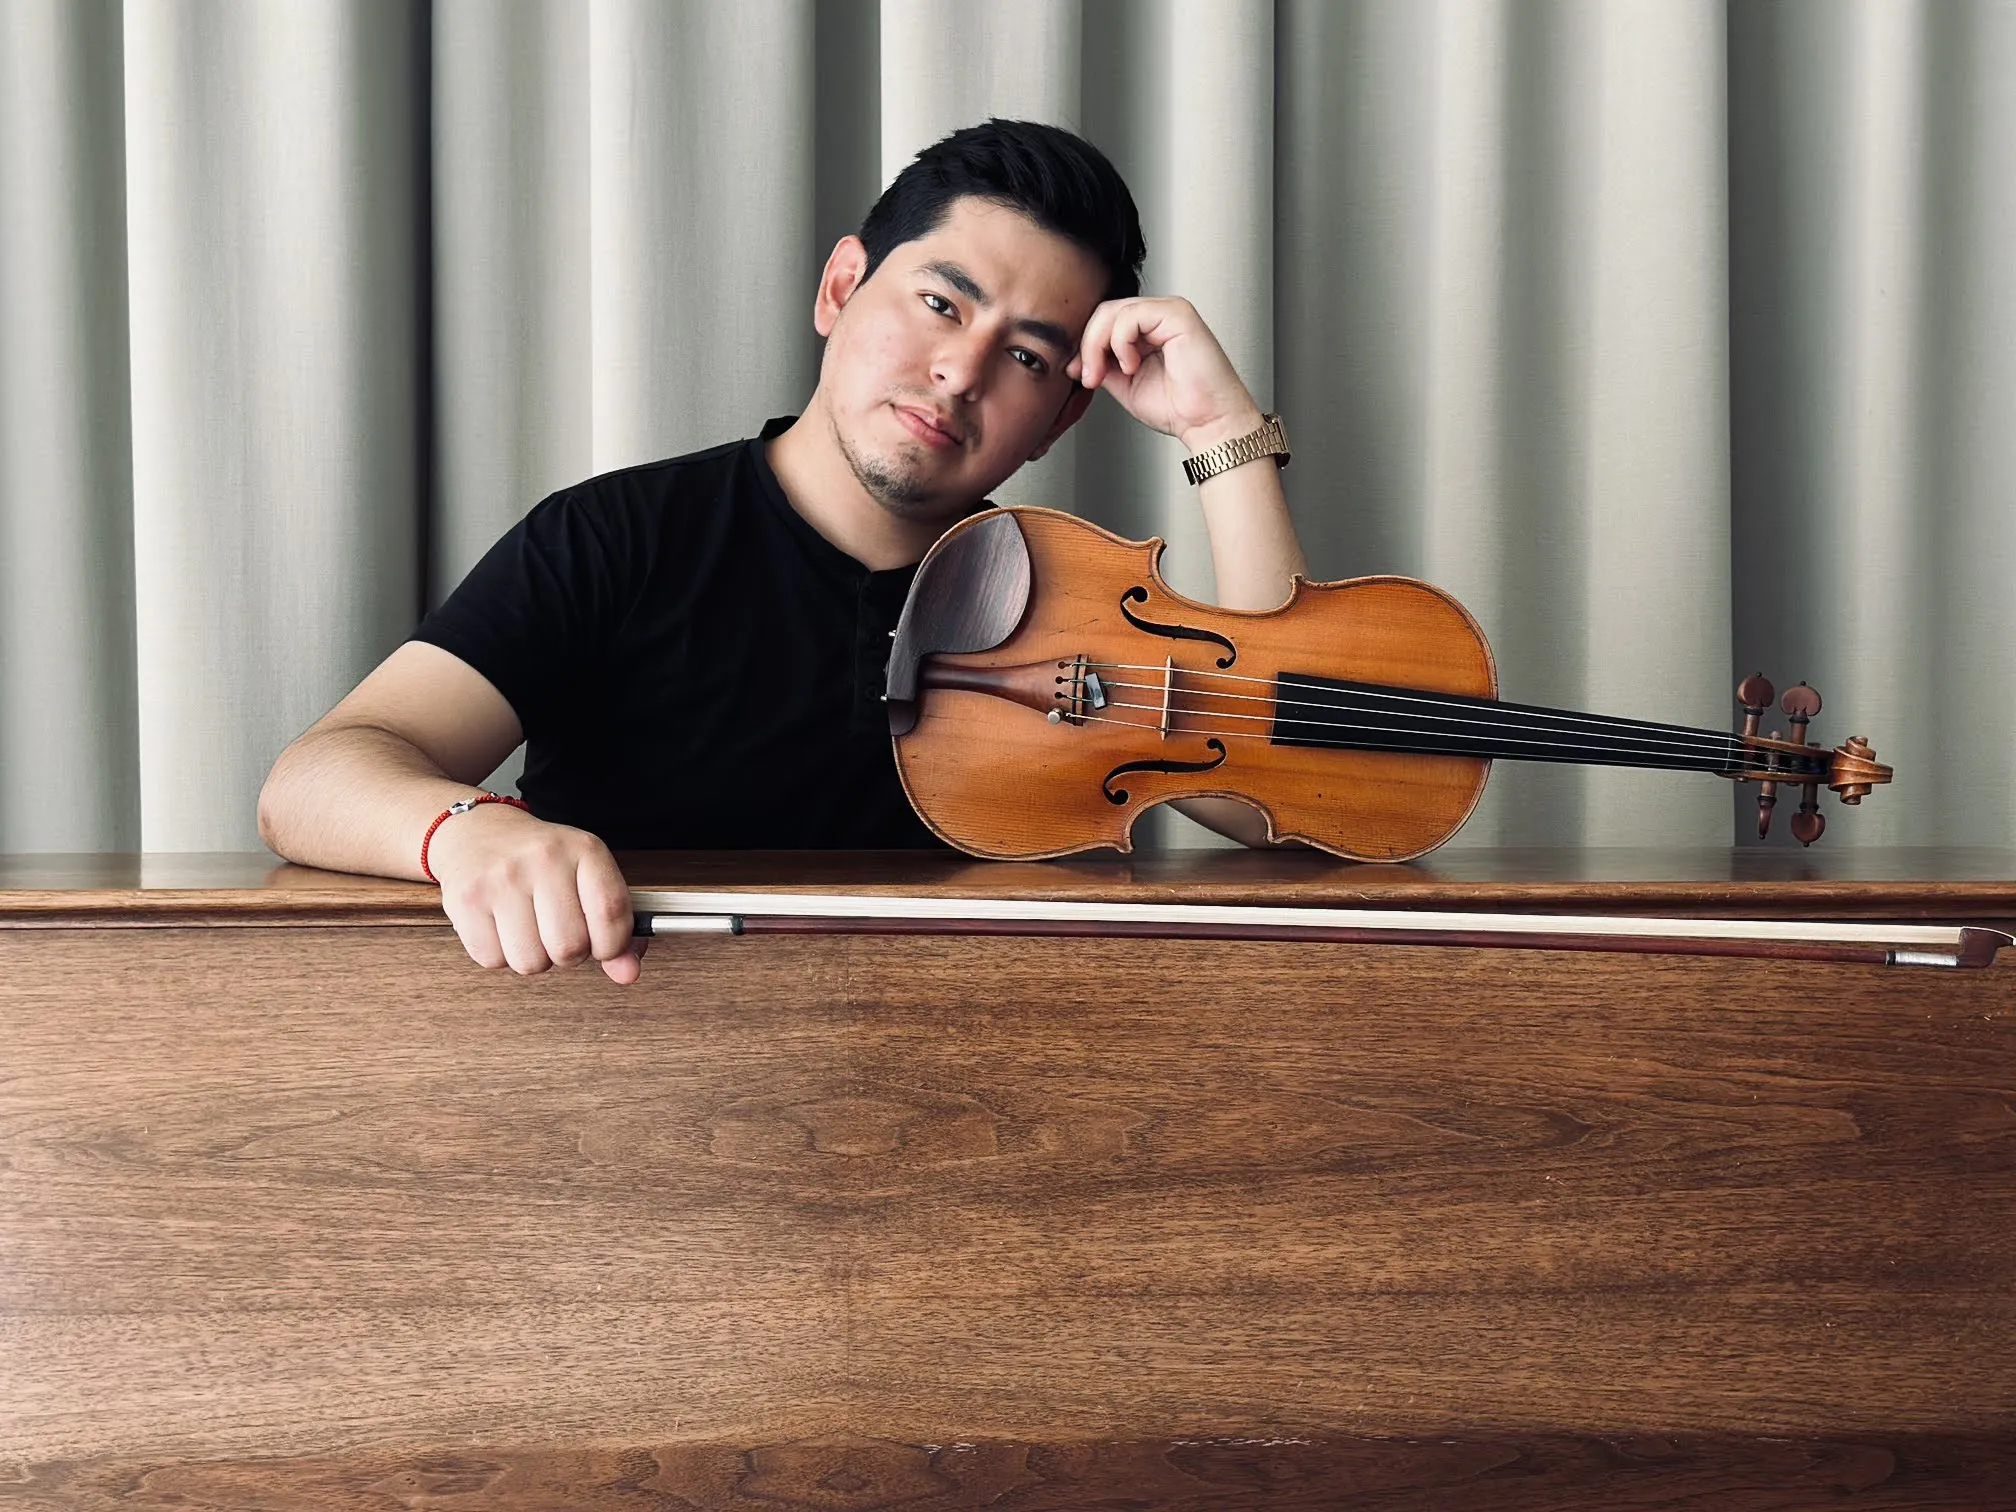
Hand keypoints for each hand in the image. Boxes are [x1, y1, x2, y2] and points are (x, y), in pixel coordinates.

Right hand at [426, 803, 643, 982]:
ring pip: (531, 962)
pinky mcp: (467, 900)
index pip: (612, 913)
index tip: (603, 945)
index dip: (612, 944)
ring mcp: (502, 878)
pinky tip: (501, 926)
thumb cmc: (540, 860)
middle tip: (557, 931)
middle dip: (568, 954)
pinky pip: (493, 960)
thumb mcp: (587, 878)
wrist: (478, 832)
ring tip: (528, 928)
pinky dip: (500, 955)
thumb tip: (628, 973)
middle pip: (570, 947)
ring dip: (534, 958)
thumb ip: (615, 927)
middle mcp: (544, 858)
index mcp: (584, 849)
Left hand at [1067, 296, 1263, 451]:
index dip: (1086, 345)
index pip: (1105, 321)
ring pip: (1114, 311)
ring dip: (1099, 346)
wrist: (1207, 422)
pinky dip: (1121, 342)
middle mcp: (1159, 316)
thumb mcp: (1125, 385)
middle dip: (1088, 345)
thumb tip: (1074, 360)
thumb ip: (1103, 366)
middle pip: (1106, 311)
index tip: (1079, 374)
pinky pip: (1131, 316)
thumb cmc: (1179, 407)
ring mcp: (1169, 312)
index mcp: (1148, 330)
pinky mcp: (1178, 314)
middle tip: (1088, 376)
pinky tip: (1132, 365)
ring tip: (1105, 374)